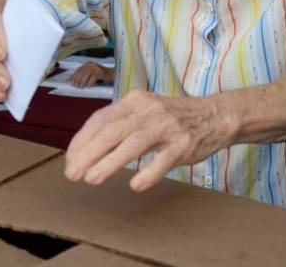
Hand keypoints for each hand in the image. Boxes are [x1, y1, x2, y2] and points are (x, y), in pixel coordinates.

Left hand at [64, 90, 231, 191]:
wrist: (215, 115)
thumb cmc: (173, 118)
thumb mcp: (143, 112)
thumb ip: (119, 125)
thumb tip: (86, 149)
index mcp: (134, 101)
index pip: (100, 119)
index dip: (82, 140)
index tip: (70, 160)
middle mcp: (148, 110)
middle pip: (112, 130)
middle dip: (89, 153)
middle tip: (72, 173)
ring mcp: (167, 126)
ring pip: (134, 143)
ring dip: (110, 162)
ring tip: (92, 179)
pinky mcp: (184, 143)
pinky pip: (164, 158)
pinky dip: (149, 171)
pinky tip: (135, 185)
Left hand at [70, 63, 112, 87]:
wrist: (111, 74)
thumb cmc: (99, 75)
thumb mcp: (90, 73)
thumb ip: (83, 75)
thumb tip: (74, 80)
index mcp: (87, 64)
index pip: (78, 70)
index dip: (74, 76)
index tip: (70, 82)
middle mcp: (91, 65)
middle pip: (81, 72)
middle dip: (77, 80)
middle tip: (75, 86)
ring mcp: (96, 68)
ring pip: (86, 75)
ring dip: (82, 82)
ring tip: (81, 87)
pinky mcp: (100, 73)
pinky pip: (92, 79)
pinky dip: (89, 83)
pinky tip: (88, 87)